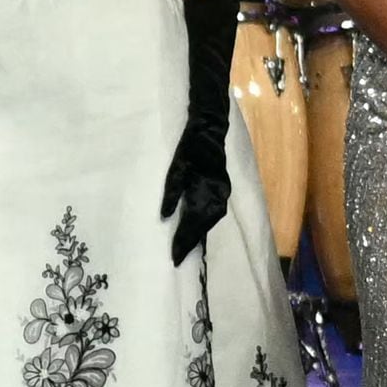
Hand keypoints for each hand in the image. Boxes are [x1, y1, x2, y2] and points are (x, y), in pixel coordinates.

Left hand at [161, 122, 229, 264]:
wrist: (210, 127)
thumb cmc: (190, 146)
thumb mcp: (176, 167)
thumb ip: (172, 192)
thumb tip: (164, 216)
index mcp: (206, 192)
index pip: (193, 224)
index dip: (183, 242)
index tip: (174, 258)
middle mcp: (218, 196)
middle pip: (204, 226)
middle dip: (190, 243)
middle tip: (177, 259)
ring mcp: (222, 192)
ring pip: (210, 220)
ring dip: (198, 235)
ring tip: (185, 249)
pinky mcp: (222, 188)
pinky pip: (213, 212)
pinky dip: (204, 223)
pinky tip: (196, 229)